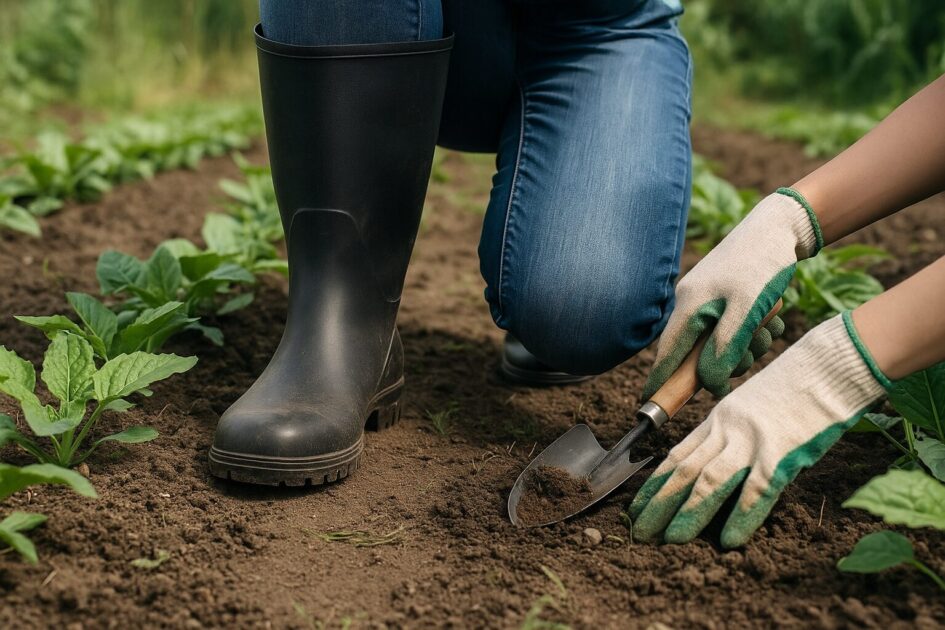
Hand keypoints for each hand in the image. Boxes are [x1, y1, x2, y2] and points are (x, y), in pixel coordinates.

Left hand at [629, 312, 889, 547]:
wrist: (832, 363)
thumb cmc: (799, 385)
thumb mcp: (753, 404)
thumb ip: (733, 431)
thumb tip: (717, 462)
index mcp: (719, 418)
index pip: (677, 455)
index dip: (654, 484)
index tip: (635, 507)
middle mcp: (728, 429)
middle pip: (684, 470)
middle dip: (659, 503)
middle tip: (639, 532)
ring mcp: (753, 441)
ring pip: (710, 481)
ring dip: (687, 513)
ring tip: (668, 540)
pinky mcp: (782, 453)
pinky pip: (756, 490)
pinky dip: (740, 517)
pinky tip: (728, 541)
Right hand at [644, 188, 821, 398]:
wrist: (781, 226)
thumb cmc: (761, 264)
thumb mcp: (746, 309)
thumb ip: (725, 348)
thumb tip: (711, 384)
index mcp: (689, 307)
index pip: (667, 354)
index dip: (659, 380)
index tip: (648, 405)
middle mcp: (693, 305)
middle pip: (701, 354)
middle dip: (730, 359)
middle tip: (753, 348)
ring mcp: (709, 302)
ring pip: (724, 344)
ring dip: (749, 344)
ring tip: (767, 324)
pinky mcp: (726, 299)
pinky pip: (736, 330)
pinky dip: (755, 330)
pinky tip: (770, 316)